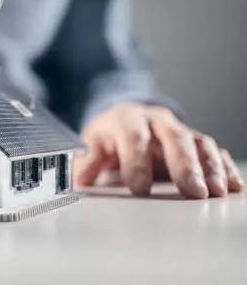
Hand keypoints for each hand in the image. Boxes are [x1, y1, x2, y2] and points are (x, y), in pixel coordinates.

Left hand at [74, 103, 243, 197]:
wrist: (125, 116)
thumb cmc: (109, 134)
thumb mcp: (92, 142)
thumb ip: (87, 160)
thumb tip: (77, 179)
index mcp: (127, 120)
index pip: (132, 138)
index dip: (136, 161)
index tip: (139, 187)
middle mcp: (156, 121)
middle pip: (173, 138)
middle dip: (183, 165)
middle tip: (193, 191)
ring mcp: (177, 129)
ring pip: (197, 143)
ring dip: (209, 168)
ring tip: (216, 192)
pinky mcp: (193, 140)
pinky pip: (212, 150)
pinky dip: (224, 167)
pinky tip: (232, 185)